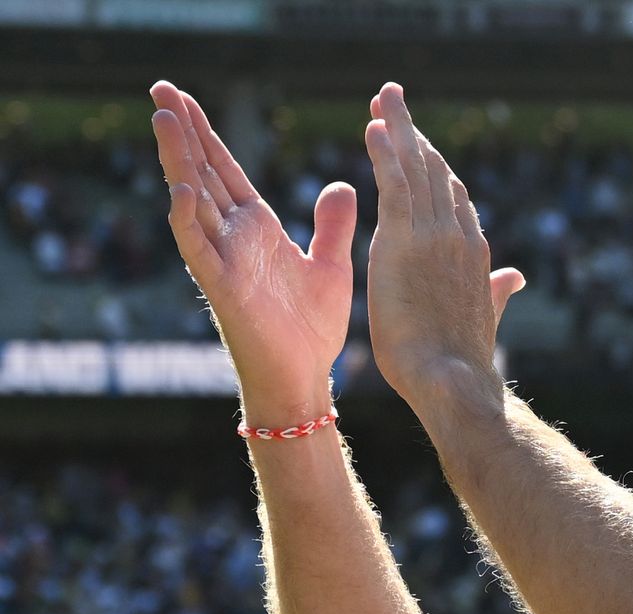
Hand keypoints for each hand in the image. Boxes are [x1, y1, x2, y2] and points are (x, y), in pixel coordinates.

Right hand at [149, 81, 355, 423]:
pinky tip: (182, 190)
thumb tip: (343, 184)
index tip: (184, 96)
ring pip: (192, 202)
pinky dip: (188, 221)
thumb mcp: (330, 264)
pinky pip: (199, 251)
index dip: (206, 133)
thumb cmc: (310, 327)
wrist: (304, 378)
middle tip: (159, 86)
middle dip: (182, 131)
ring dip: (178, 161)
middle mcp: (233, 238)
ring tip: (163, 119)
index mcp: (256, 228)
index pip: (225, 169)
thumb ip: (332, 224)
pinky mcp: (223, 288)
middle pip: (202, 173)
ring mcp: (224, 260)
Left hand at [364, 82, 524, 409]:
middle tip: (393, 99)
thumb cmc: (463, 360)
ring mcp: (434, 236)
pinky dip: (385, 154)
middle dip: (414, 133)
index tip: (415, 140)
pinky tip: (374, 128)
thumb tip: (516, 277)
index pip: (453, 196)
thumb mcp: (483, 316)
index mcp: (473, 251)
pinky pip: (395, 186)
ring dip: (399, 129)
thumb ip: (497, 291)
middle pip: (435, 171)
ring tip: (384, 98)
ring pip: (416, 169)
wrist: (454, 381)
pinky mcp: (405, 242)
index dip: (433, 164)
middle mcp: (457, 236)